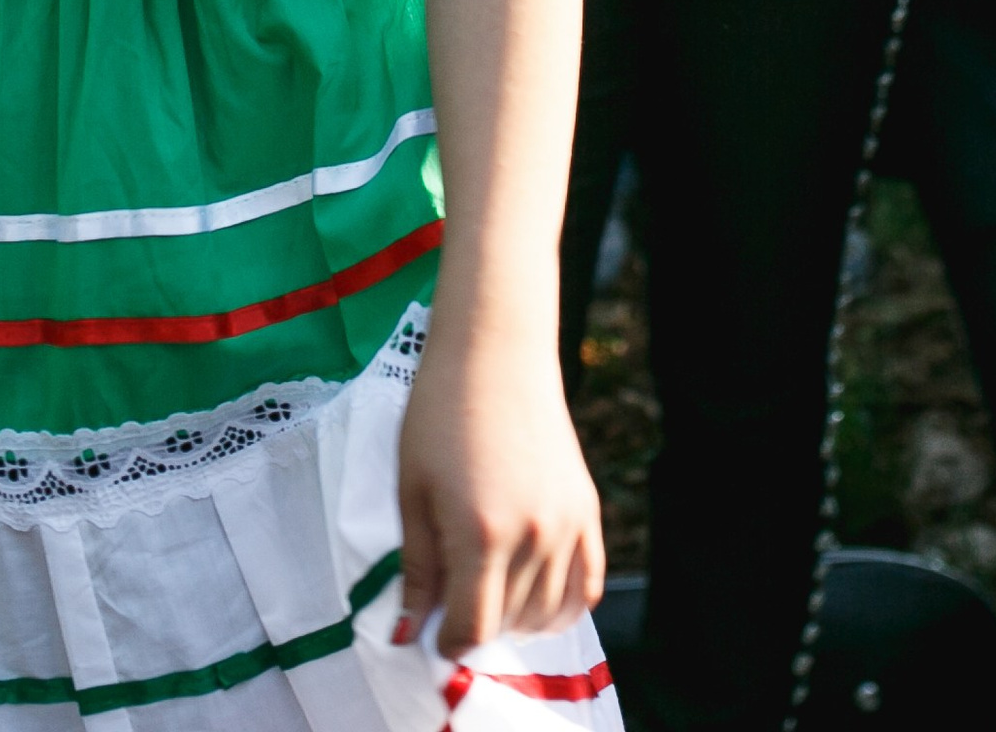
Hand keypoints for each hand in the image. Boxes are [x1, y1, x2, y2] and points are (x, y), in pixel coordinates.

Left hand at [396, 329, 603, 658]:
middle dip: (477, 627)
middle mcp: (532, 536)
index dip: (449, 643)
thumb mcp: (412, 491)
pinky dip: (565, 606)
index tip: (433, 635)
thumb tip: (408, 633)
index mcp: (481, 533)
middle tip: (455, 608)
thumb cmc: (438, 415)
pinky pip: (587, 583)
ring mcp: (566, 523)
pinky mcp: (586, 508)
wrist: (494, 353)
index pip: (473, 627)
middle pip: (508, 621)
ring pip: (548, 611)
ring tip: (490, 599)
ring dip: (516, 621)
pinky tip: (539, 606)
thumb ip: (417, 568)